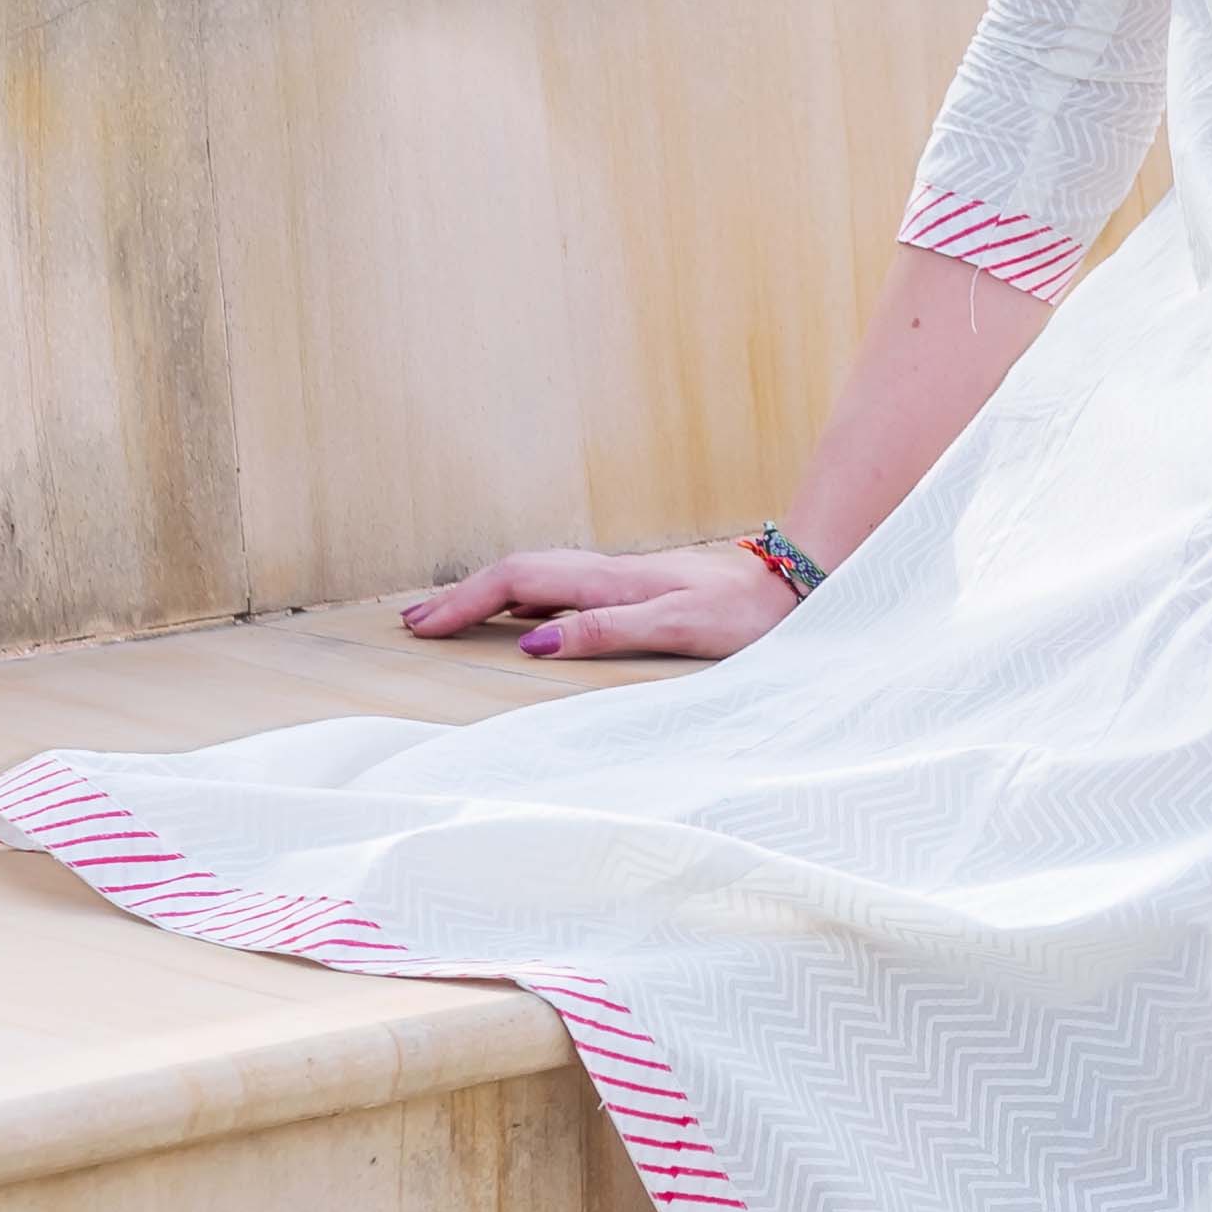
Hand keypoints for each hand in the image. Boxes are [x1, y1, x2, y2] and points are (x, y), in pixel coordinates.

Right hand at [399, 542, 800, 662]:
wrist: (798, 585)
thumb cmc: (746, 614)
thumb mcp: (679, 628)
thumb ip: (607, 630)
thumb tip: (534, 640)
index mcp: (611, 580)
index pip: (517, 580)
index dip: (465, 603)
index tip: (421, 628)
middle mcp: (609, 571)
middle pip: (516, 571)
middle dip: (461, 595)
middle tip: (413, 622)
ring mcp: (621, 577)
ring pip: (536, 576)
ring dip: (487, 594)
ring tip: (447, 616)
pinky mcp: (636, 587)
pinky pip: (561, 586)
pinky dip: (523, 596)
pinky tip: (519, 613)